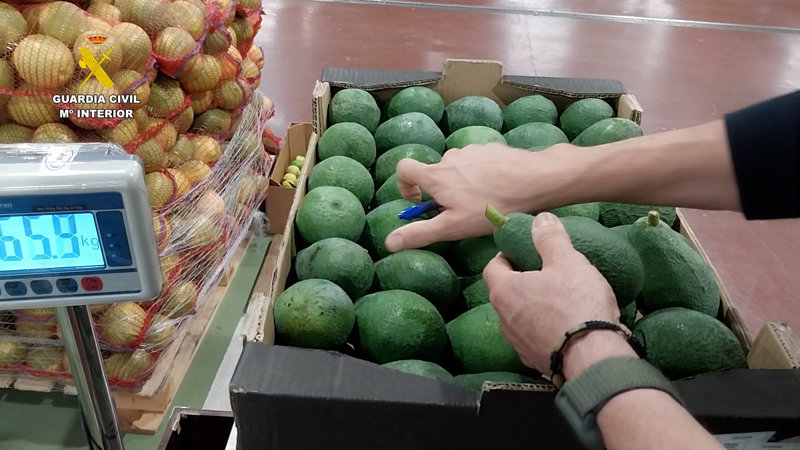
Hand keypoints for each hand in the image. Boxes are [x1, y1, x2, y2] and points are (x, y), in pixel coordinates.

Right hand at [386, 143, 573, 252]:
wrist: (534, 180)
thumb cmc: (491, 206)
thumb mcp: (453, 227)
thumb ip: (420, 233)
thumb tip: (389, 242)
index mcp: (436, 175)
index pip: (404, 169)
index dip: (404, 185)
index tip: (419, 201)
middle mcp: (450, 157)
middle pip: (435, 172)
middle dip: (442, 191)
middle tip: (461, 212)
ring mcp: (472, 150)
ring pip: (458, 167)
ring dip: (463, 183)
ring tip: (484, 202)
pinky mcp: (492, 148)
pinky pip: (478, 162)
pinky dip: (482, 174)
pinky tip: (499, 189)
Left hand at [483, 212, 630, 374]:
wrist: (593, 358)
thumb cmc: (576, 304)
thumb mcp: (567, 261)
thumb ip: (550, 239)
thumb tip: (540, 220)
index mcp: (505, 291)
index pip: (493, 267)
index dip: (506, 256)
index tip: (522, 252)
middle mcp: (504, 319)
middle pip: (505, 293)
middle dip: (521, 281)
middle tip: (544, 273)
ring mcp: (518, 343)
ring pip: (519, 318)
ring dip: (533, 307)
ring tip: (558, 299)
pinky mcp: (535, 361)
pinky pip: (535, 339)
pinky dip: (545, 330)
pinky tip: (566, 326)